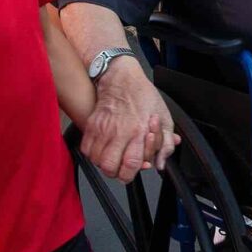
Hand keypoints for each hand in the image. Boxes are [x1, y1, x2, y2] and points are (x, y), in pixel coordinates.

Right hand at [80, 59, 180, 181]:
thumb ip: (166, 144)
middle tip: (121, 166)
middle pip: (109, 167)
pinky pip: (86, 149)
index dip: (131, 174)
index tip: (133, 170)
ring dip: (104, 163)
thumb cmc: (143, 96)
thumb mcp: (165, 118)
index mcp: (138, 131)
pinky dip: (93, 154)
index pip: (131, 164)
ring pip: (96, 161)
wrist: (121, 78)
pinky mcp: (91, 125)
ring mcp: (103, 129)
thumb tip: (160, 163)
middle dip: (116, 172)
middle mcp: (119, 132)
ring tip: (113, 157)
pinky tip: (103, 149)